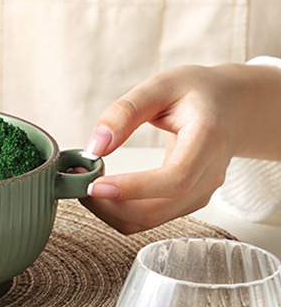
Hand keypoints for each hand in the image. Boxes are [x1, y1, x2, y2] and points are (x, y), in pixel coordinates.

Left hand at [81, 63, 280, 233]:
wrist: (230, 107)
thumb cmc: (196, 93)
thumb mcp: (161, 85)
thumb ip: (125, 111)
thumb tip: (95, 145)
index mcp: (208, 141)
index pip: (175, 179)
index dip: (133, 188)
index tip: (94, 185)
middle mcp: (209, 174)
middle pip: (157, 210)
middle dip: (109, 204)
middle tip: (76, 180)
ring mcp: (200, 193)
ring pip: (149, 220)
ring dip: (109, 209)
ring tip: (84, 180)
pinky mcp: (187, 202)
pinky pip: (149, 217)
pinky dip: (119, 210)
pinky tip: (102, 186)